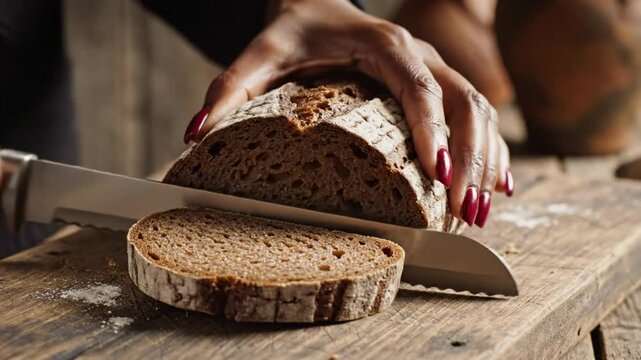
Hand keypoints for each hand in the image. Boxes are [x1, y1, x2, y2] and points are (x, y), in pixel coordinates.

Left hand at [184, 0, 513, 226]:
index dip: (432, 132)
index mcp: (384, 46)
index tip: (437, 176)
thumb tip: (195, 134)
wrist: (319, 5)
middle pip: (462, 103)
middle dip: (469, 160)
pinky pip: (477, 114)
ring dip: (486, 160)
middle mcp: (419, 54)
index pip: (418, 88)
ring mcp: (434, 67)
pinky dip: (492, 150)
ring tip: (480, 211)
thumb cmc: (296, 29)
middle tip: (461, 211)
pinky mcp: (438, 82)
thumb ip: (231, 88)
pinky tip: (497, 185)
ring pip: (479, 110)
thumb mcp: (262, 52)